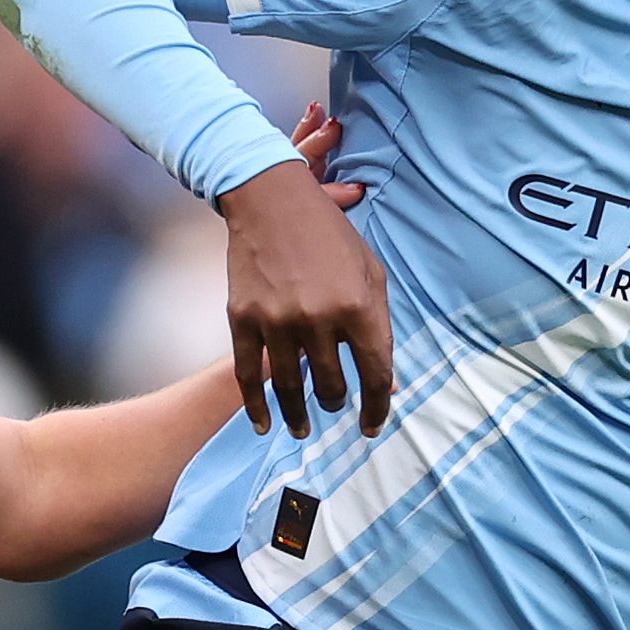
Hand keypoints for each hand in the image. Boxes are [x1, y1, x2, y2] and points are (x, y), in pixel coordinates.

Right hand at [214, 103, 390, 439]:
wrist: (271, 200)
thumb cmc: (329, 235)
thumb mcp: (370, 271)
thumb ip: (379, 325)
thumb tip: (387, 382)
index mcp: (358, 305)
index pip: (375, 374)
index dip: (377, 408)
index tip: (372, 426)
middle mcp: (318, 317)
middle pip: (331, 386)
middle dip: (336, 402)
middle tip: (334, 405)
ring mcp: (276, 320)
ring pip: (290, 388)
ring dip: (299, 415)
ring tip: (303, 428)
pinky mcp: (243, 319)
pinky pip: (249, 376)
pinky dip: (257, 407)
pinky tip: (265, 425)